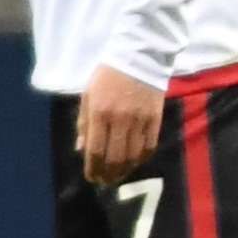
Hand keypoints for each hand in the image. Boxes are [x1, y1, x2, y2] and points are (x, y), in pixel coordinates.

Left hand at [76, 65, 165, 185]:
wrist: (138, 57)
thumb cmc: (107, 77)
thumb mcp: (88, 97)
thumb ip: (84, 124)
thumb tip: (82, 149)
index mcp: (99, 114)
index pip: (96, 151)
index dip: (93, 169)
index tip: (92, 178)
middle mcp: (119, 120)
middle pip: (115, 157)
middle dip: (108, 174)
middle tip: (105, 181)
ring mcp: (140, 120)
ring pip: (133, 155)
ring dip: (125, 170)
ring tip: (119, 176)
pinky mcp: (156, 118)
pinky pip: (149, 145)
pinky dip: (142, 158)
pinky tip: (136, 162)